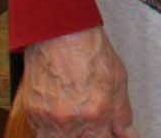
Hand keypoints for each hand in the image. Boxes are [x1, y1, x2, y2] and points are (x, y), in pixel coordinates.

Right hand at [23, 25, 137, 137]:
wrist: (60, 33)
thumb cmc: (88, 50)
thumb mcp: (118, 78)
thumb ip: (122, 112)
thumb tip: (127, 133)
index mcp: (95, 115)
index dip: (108, 137)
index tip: (109, 132)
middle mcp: (71, 122)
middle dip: (90, 134)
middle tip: (94, 121)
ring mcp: (49, 120)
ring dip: (71, 135)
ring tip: (79, 120)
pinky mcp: (34, 115)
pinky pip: (43, 134)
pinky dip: (53, 130)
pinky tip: (62, 116)